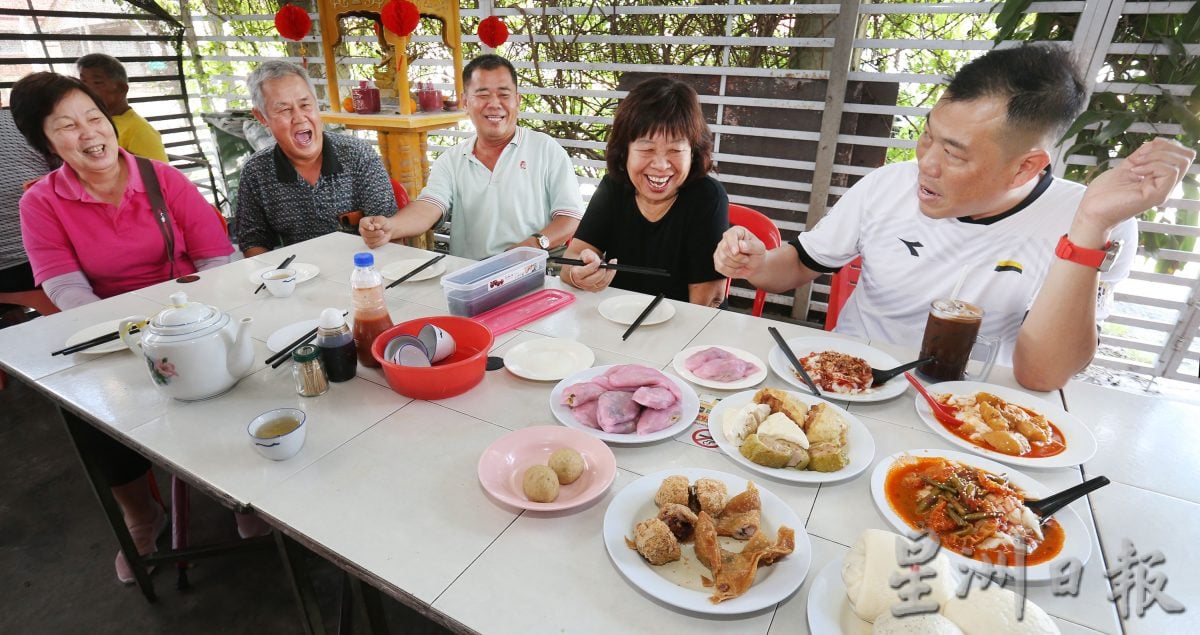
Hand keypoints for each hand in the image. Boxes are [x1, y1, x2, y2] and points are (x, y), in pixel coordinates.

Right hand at [359, 215, 391, 248]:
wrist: (388, 229)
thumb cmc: (383, 223)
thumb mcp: (381, 220)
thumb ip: (378, 223)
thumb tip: (375, 226)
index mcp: (363, 221)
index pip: (363, 224)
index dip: (368, 226)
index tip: (373, 228)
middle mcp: (362, 230)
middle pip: (366, 234)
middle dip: (375, 234)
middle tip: (382, 232)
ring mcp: (365, 237)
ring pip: (369, 241)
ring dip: (378, 238)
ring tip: (383, 234)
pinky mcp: (369, 244)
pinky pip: (372, 245)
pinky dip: (379, 243)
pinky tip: (382, 238)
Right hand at [568, 249, 615, 291]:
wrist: (586, 267)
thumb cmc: (584, 261)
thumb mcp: (584, 254)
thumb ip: (587, 255)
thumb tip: (590, 259)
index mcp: (576, 274)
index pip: (584, 272)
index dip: (592, 266)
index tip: (597, 261)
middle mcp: (582, 283)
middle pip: (594, 279)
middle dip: (602, 270)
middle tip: (605, 263)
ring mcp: (589, 287)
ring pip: (602, 282)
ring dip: (609, 272)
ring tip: (612, 263)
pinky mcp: (596, 289)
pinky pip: (606, 284)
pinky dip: (610, 276)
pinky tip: (612, 269)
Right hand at [714, 226, 765, 278]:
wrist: (754, 266)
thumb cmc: (757, 254)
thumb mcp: (759, 248)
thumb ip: (752, 246)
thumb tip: (741, 245)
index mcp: (737, 231)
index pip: (730, 235)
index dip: (732, 244)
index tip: (736, 252)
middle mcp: (726, 239)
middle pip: (725, 248)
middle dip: (737, 258)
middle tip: (746, 259)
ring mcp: (720, 250)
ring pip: (723, 259)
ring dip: (736, 265)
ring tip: (743, 263)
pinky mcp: (717, 261)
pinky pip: (721, 268)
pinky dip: (731, 271)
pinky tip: (737, 268)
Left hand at [1075, 138, 1195, 239]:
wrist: (1091, 209)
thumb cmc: (1104, 193)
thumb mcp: (1128, 165)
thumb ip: (1144, 155)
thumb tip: (1157, 142)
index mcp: (1159, 178)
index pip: (1182, 156)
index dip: (1167, 144)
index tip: (1145, 149)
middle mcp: (1165, 186)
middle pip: (1186, 157)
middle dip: (1163, 148)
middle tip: (1140, 157)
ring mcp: (1162, 192)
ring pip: (1180, 163)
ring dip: (1156, 156)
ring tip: (1135, 165)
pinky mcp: (1157, 196)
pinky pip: (1170, 172)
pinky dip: (1152, 165)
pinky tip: (1135, 171)